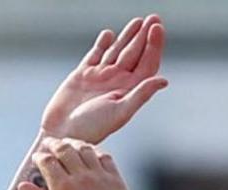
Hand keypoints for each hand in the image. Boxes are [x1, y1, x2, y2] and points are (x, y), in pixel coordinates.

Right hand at [19, 138, 133, 189]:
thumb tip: (22, 185)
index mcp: (63, 188)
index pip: (47, 161)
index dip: (39, 156)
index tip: (37, 157)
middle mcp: (81, 177)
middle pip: (65, 150)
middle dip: (54, 144)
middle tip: (50, 143)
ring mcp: (100, 176)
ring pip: (85, 149)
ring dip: (75, 144)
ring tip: (69, 144)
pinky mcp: (115, 179)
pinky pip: (105, 157)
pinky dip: (96, 152)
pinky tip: (91, 153)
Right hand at [40, 15, 167, 142]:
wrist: (63, 133)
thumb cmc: (93, 128)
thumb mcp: (120, 111)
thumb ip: (141, 94)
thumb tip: (164, 80)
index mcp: (129, 90)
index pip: (147, 63)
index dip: (154, 45)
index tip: (157, 27)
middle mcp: (117, 82)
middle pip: (135, 53)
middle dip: (144, 36)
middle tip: (153, 18)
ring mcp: (101, 77)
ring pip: (117, 51)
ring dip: (128, 36)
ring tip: (137, 21)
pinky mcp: (83, 75)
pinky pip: (95, 55)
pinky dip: (102, 45)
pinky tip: (109, 34)